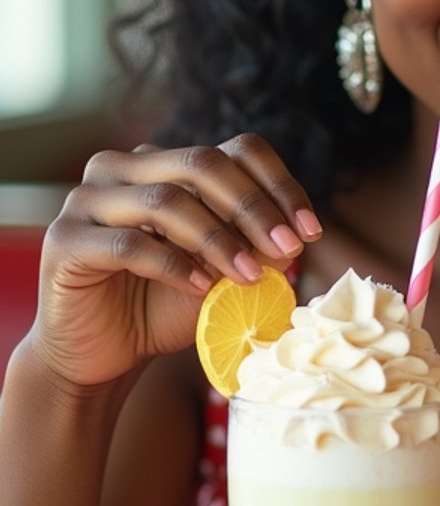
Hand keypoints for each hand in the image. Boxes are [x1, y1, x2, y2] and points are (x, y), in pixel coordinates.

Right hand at [30, 135, 321, 389]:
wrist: (102, 355)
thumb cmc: (164, 307)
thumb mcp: (222, 273)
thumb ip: (253, 247)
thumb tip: (294, 233)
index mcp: (166, 164)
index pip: (235, 150)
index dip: (279, 185)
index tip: (311, 231)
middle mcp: (123, 169)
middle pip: (202, 164)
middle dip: (253, 207)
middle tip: (289, 248)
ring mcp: (87, 200)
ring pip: (165, 200)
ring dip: (218, 240)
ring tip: (249, 276)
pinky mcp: (64, 241)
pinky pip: (127, 244)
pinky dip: (173, 265)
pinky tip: (202, 288)